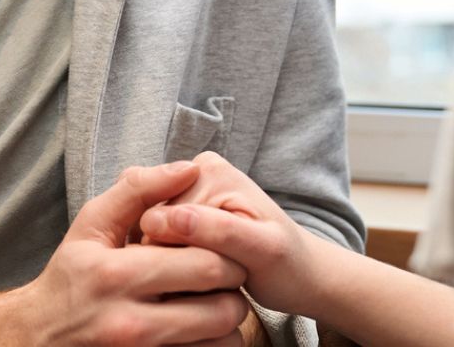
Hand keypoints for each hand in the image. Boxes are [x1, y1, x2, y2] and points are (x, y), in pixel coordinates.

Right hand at [7, 160, 252, 345]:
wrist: (35, 337)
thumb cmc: (69, 276)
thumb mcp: (91, 225)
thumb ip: (139, 190)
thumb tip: (190, 168)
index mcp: (118, 275)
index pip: (204, 265)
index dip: (227, 253)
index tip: (224, 247)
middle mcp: (130, 323)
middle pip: (220, 308)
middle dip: (235, 289)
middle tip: (230, 277)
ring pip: (219, 344)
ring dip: (229, 323)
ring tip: (218, 304)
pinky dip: (213, 346)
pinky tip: (202, 331)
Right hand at [138, 152, 318, 319]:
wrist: (301, 271)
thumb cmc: (287, 263)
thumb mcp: (262, 249)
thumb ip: (219, 231)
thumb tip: (167, 220)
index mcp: (207, 170)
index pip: (157, 221)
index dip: (173, 258)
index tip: (208, 276)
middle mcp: (191, 175)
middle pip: (151, 231)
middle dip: (174, 262)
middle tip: (213, 282)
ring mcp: (185, 196)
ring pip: (152, 244)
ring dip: (173, 271)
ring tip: (209, 284)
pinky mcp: (183, 217)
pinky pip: (160, 249)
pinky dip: (175, 271)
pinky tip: (200, 282)